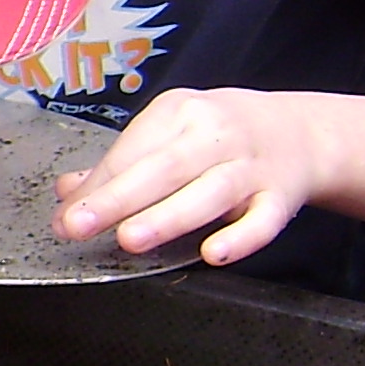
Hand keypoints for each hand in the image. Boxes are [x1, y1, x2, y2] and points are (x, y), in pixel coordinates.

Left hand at [55, 88, 325, 262]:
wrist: (300, 133)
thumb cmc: (218, 137)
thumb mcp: (169, 134)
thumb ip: (120, 164)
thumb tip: (67, 192)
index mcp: (179, 112)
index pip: (131, 152)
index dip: (96, 187)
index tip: (65, 216)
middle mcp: (216, 134)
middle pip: (163, 168)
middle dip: (118, 199)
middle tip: (79, 225)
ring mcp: (252, 166)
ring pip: (209, 192)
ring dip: (168, 217)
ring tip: (130, 240)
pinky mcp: (281, 197)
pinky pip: (263, 220)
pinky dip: (240, 237)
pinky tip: (214, 253)